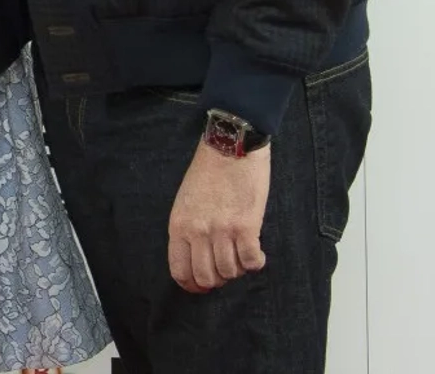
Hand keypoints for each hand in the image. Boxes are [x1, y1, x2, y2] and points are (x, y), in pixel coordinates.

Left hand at [167, 139, 270, 291]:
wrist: (229, 148)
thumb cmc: (207, 173)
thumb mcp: (185, 202)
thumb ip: (189, 229)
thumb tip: (199, 257)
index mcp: (178, 225)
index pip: (180, 270)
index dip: (192, 285)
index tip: (202, 286)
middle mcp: (198, 232)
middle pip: (206, 277)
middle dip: (218, 280)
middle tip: (226, 269)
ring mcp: (222, 230)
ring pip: (230, 272)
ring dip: (238, 269)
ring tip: (241, 254)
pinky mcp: (246, 226)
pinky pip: (251, 261)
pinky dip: (256, 263)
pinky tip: (256, 253)